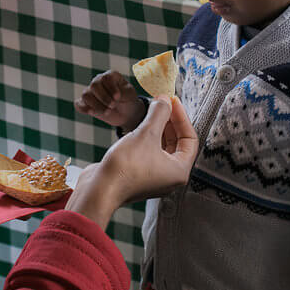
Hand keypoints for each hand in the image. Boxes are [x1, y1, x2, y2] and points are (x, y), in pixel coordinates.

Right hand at [66, 96, 197, 228]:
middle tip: (161, 103)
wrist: (99, 190)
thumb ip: (159, 114)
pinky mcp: (139, 176)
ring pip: (162, 147)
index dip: (182, 117)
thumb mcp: (145, 134)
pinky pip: (149, 152)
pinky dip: (147, 138)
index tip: (172, 101)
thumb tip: (165, 100)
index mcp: (179, 171)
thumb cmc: (125, 166)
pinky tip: (138, 126)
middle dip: (170, 122)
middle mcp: (170, 177)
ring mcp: (154, 177)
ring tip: (150, 111)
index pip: (190, 139)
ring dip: (158, 128)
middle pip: (177, 143)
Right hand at [74, 70, 144, 130]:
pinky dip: (84, 108)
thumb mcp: (130, 95)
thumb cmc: (129, 100)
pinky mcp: (86, 104)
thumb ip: (123, 92)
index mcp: (110, 76)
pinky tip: (92, 112)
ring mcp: (91, 92)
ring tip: (108, 112)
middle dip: (103, 98)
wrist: (126, 113)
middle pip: (94, 85)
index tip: (118, 97)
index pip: (105, 78)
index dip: (110, 88)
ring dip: (96, 105)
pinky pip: (78, 104)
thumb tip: (113, 97)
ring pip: (86, 95)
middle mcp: (98, 81)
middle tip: (113, 105)